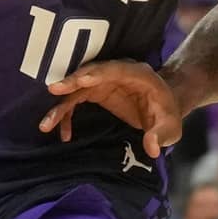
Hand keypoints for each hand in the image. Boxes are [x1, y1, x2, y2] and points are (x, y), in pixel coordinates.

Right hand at [40, 61, 181, 155]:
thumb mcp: (171, 127)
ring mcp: (104, 82)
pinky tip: (62, 133)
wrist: (162, 105)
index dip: (99, 73)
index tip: (82, 80)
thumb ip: (162, 135)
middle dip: (72, 82)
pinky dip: (67, 115)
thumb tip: (152, 148)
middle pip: (91, 74)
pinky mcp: (96, 92)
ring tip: (46, 124)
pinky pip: (76, 100)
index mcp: (139, 75)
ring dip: (62, 104)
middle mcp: (117, 73)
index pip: (117, 70)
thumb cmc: (167, 113)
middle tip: (53, 90)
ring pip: (78, 88)